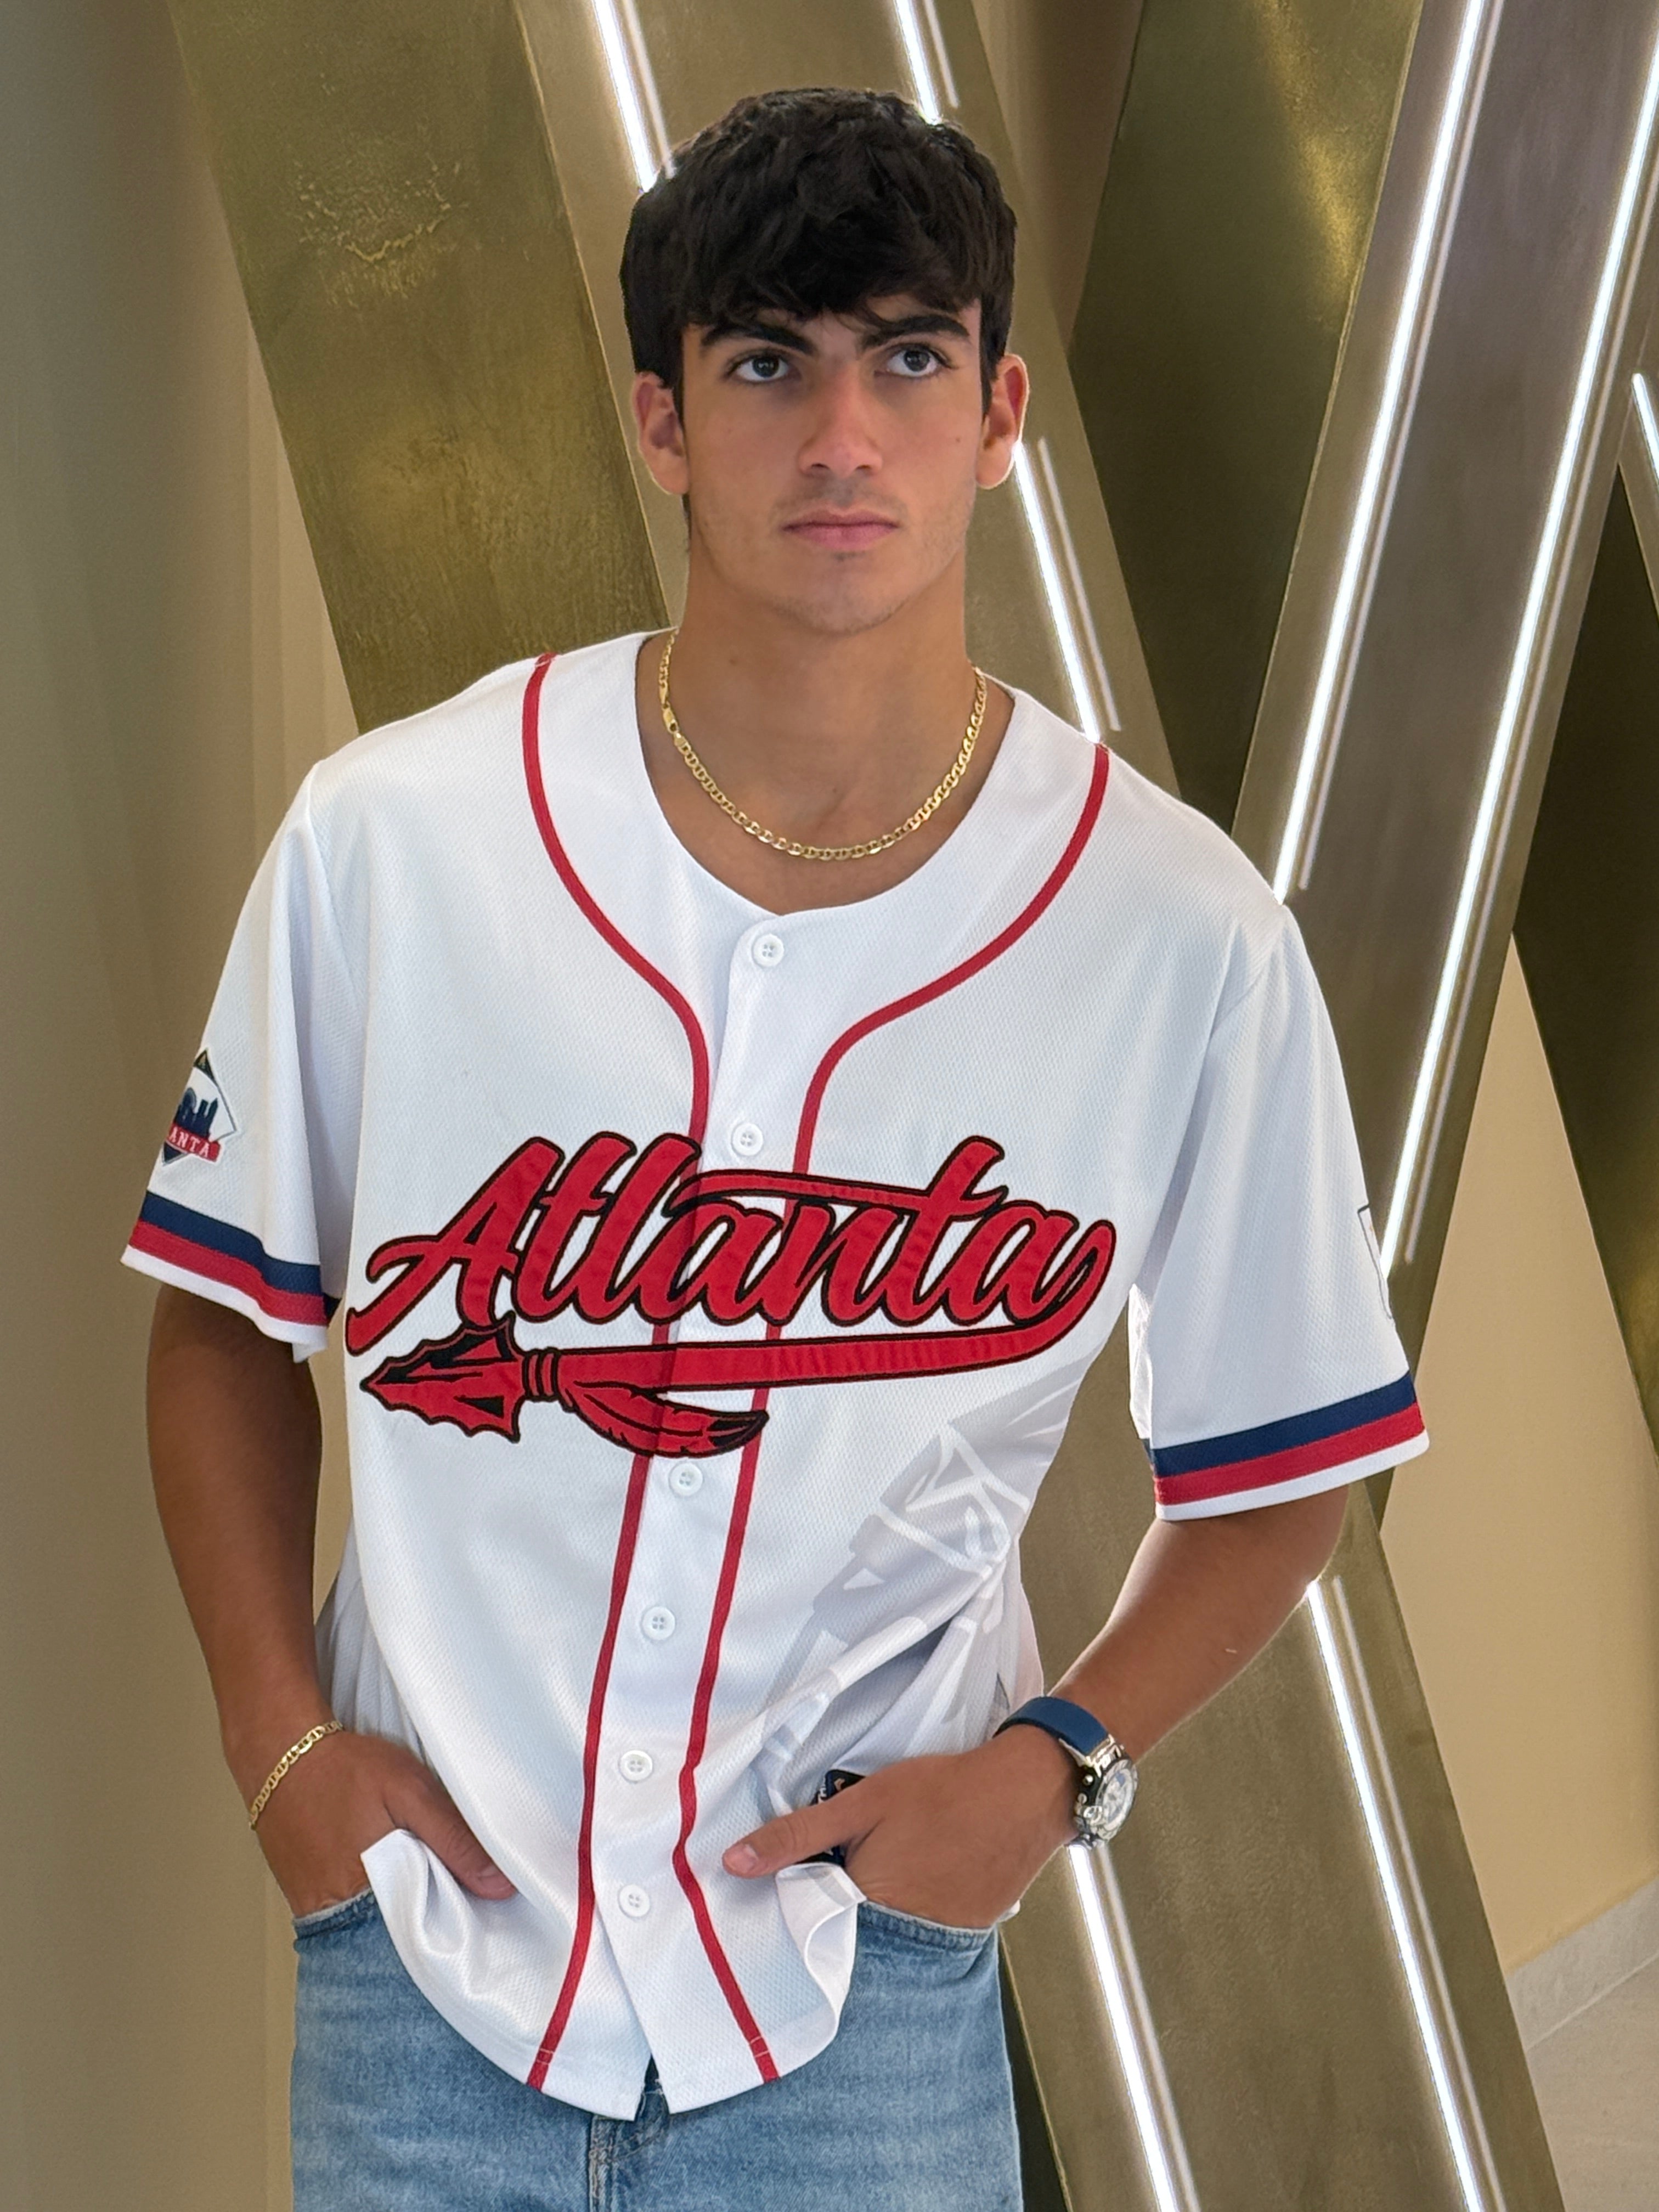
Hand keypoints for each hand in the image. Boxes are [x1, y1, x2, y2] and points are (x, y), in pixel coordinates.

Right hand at [247, 1727, 515, 1917]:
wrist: (280, 1757)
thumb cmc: (346, 1770)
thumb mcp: (411, 1791)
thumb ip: (454, 1838)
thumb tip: (500, 1885)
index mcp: (376, 1893)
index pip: (429, 1937)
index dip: (459, 1929)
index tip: (487, 1916)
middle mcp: (342, 1917)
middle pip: (403, 1939)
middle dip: (433, 1926)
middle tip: (464, 1901)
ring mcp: (320, 1914)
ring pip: (377, 1931)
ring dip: (405, 1915)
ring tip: (432, 1888)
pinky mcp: (307, 1903)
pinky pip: (351, 1919)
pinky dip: (376, 1906)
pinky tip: (393, 1880)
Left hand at [722, 1727, 1076, 1928]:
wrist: (1026, 1793)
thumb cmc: (942, 1790)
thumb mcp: (861, 1802)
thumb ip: (797, 1834)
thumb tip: (732, 1863)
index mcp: (865, 1903)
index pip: (811, 1923)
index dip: (799, 1903)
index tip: (789, 1888)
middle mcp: (900, 1937)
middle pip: (851, 1936)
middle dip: (840, 1909)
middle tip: (853, 1867)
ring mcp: (940, 1941)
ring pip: (890, 1936)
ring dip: (882, 1913)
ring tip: (897, 1867)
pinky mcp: (970, 1935)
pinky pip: (928, 1935)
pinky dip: (919, 1912)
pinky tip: (928, 1874)